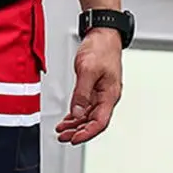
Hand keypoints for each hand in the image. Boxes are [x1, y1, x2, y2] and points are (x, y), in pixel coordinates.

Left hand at [56, 28, 122, 144]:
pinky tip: (68, 118)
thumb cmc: (101, 47)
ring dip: (75, 124)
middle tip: (63, 138)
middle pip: (93, 121)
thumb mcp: (88, 70)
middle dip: (78, 131)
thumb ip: (82, 93)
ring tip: (62, 131)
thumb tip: (77, 113)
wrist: (104, 33)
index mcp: (110, 95)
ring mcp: (101, 92)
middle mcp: (107, 96)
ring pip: (88, 115)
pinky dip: (76, 113)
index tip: (74, 140)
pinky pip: (86, 105)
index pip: (100, 122)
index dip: (87, 133)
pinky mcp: (95, 86)